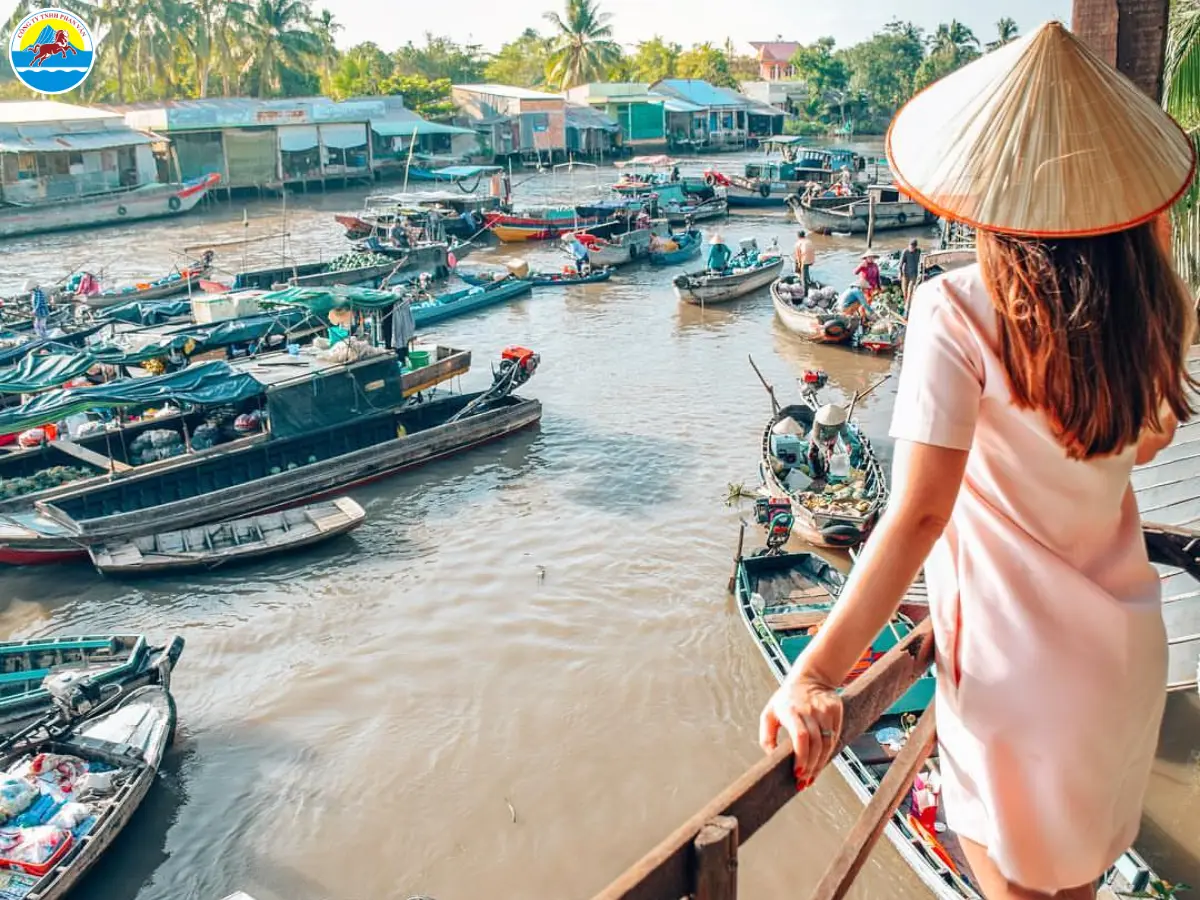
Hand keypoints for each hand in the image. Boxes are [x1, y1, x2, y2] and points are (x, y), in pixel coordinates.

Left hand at [759, 675, 843, 789]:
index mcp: (791, 709)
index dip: (801, 756)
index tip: (797, 772)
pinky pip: (834, 737)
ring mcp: (825, 709)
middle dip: (810, 766)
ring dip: (820, 764)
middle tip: (803, 782)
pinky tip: (820, 763)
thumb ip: (767, 736)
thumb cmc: (786, 699)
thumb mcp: (769, 713)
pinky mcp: (836, 710)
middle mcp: (810, 709)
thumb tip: (772, 757)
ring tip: (810, 778)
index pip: (800, 735)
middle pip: (815, 744)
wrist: (811, 677)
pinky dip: (828, 753)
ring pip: (827, 743)